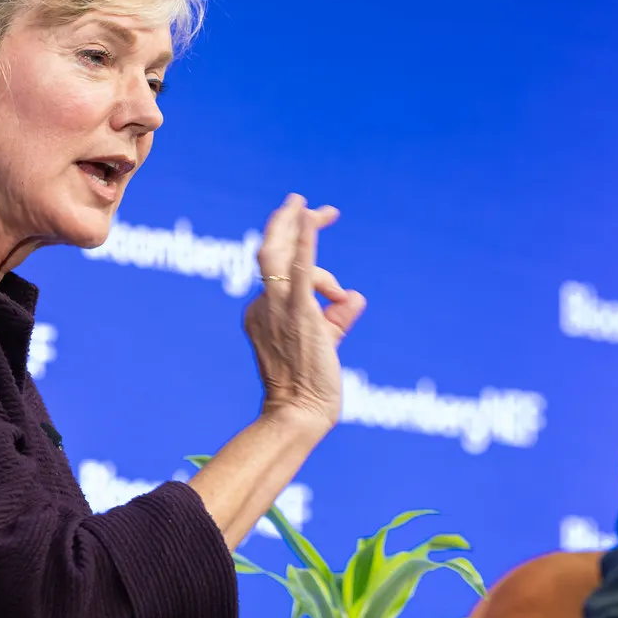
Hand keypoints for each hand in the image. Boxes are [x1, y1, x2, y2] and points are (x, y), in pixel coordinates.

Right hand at [241, 194, 366, 430]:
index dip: (306, 256)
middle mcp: (262, 305)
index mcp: (261, 312)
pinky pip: (299, 268)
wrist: (299, 414)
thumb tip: (355, 298)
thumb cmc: (310, 388)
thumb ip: (338, 319)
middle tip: (307, 203)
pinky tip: (312, 216)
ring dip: (292, 224)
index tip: (320, 239)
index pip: (283, 273)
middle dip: (288, 224)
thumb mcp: (324, 344)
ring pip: (277, 254)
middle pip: (270, 252)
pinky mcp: (298, 312)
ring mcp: (277, 308)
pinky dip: (305, 239)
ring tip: (309, 205)